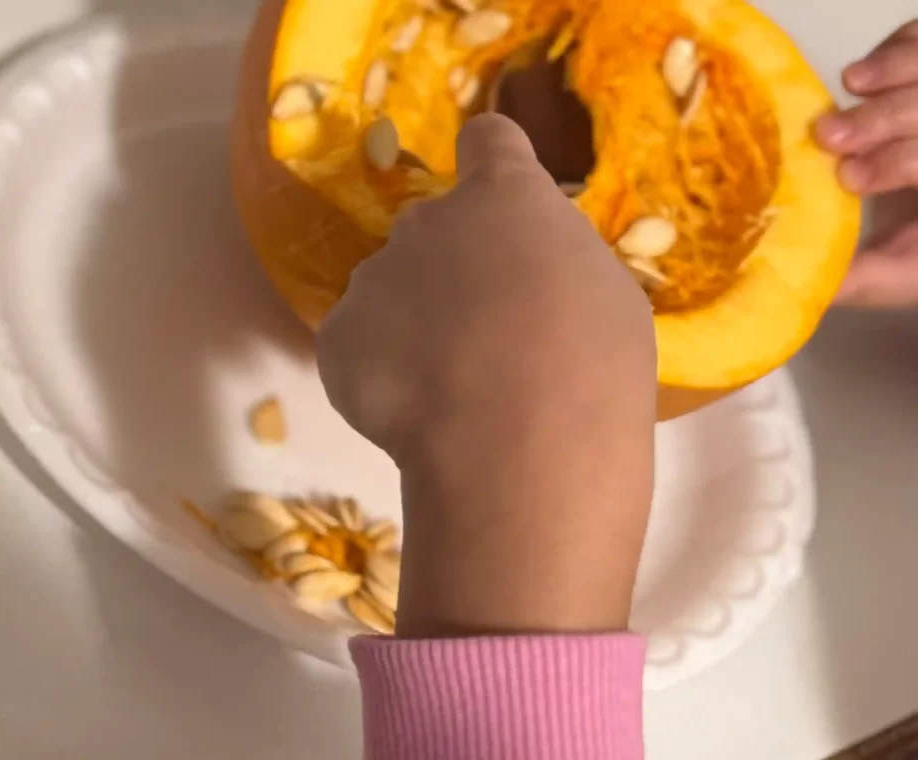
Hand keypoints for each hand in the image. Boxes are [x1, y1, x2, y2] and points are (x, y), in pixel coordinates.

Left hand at [317, 114, 655, 637]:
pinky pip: (357, 343)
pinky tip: (416, 407)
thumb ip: (552, 261)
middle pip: (433, 228)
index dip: (492, 161)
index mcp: (504, 195)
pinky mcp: (336, 336)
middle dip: (450, 265)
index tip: (495, 187)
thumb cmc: (588, 361)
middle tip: (484, 331)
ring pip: (390, 289)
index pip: (488, 141)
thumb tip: (526, 272)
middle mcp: (427, 221)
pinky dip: (379, 369)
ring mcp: (373, 277)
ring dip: (411, 320)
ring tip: (451, 383)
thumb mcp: (602, 289)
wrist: (515, 438)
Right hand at [820, 23, 917, 305]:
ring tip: (851, 84)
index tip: (849, 179)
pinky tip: (863, 76)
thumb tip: (808, 289)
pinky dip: (894, 49)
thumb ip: (868, 281)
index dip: (898, 163)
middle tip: (830, 135)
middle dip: (884, 118)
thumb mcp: (909, 274)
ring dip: (892, 70)